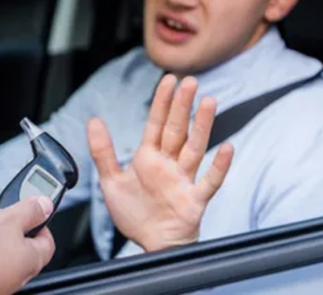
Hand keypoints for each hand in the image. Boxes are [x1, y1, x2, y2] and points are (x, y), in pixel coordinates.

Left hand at [88, 75, 233, 251]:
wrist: (149, 243)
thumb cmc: (135, 213)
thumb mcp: (111, 180)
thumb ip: (102, 151)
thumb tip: (94, 121)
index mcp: (149, 158)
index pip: (156, 123)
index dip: (161, 102)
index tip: (169, 80)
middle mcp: (168, 164)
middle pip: (177, 130)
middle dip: (182, 106)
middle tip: (190, 82)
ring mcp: (183, 181)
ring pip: (195, 149)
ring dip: (202, 126)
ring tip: (209, 103)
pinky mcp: (194, 200)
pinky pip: (210, 181)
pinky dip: (219, 166)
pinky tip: (227, 148)